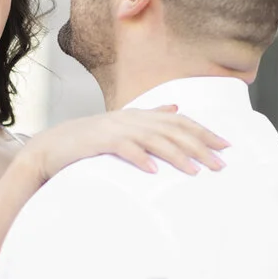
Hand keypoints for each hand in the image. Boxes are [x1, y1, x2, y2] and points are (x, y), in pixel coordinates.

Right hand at [20, 107, 228, 184]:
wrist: (51, 148)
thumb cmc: (90, 141)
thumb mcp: (123, 125)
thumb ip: (150, 116)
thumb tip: (175, 107)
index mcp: (140, 115)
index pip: (180, 122)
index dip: (204, 133)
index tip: (226, 147)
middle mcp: (132, 119)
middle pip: (173, 130)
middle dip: (199, 147)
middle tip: (220, 165)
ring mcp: (115, 129)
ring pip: (154, 140)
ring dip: (177, 155)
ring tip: (195, 171)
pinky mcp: (100, 142)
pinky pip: (124, 149)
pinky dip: (140, 158)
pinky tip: (154, 171)